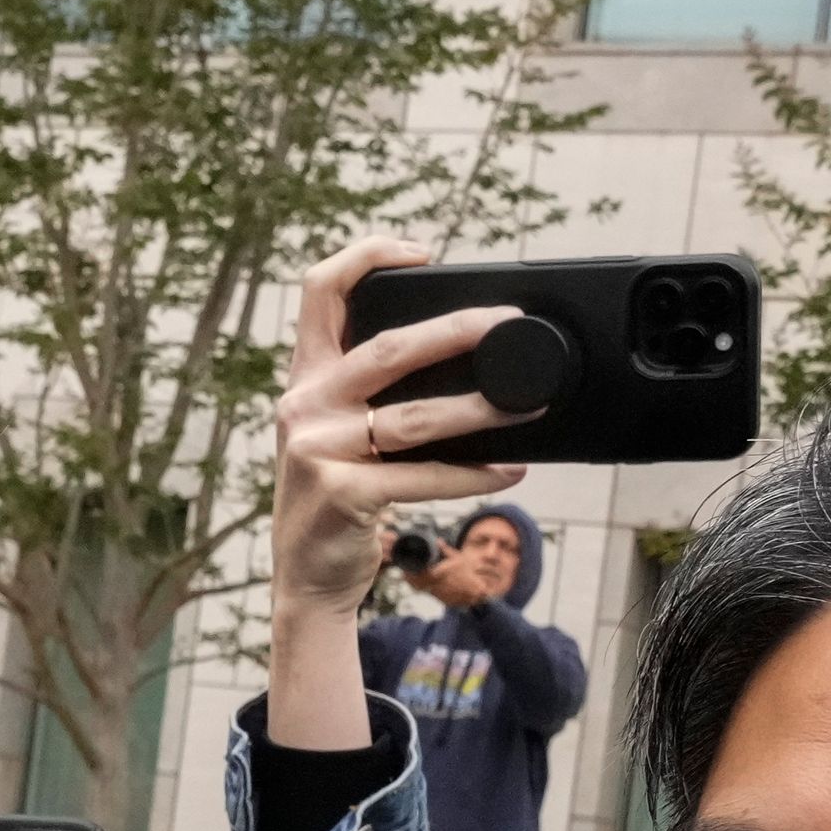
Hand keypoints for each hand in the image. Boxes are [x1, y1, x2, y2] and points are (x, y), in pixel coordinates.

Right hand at [268, 237, 533, 751]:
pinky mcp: (342, 494)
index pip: (319, 292)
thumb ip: (368, 393)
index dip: (367, 257)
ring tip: (527, 406)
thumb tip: (464, 360)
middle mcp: (303, 406)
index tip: (421, 254)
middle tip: (507, 323)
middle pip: (388, 348)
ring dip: (482, 410)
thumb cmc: (336, 498)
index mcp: (305, 379)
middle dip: (457, 330)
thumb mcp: (332, 432)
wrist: (306, 577)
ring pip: (416, 418)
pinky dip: (473, 474)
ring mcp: (318, 450)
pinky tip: (508, 470)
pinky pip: (424, 476)